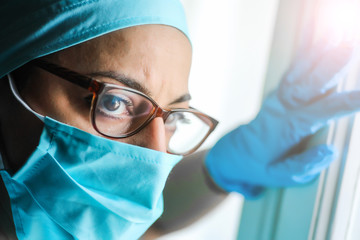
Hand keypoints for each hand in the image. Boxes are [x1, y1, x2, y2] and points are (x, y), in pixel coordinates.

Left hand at [205, 42, 359, 197]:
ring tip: (338, 36)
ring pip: (299, 72)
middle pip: (308, 84)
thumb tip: (331, 150)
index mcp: (286, 130)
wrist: (235, 154)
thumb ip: (306, 165)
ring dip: (318, 53)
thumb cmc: (261, 166)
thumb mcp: (281, 177)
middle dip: (330, 65)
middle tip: (349, 47)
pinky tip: (319, 41)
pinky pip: (293, 70)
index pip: (318, 114)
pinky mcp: (278, 93)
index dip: (342, 105)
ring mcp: (278, 98)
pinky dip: (306, 55)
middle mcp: (281, 109)